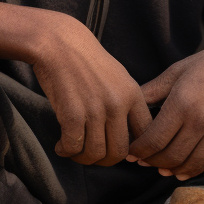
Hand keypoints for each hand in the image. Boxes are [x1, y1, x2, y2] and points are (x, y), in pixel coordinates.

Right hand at [30, 12, 151, 165]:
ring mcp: (96, 110)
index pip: (144, 136)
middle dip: (104, 161)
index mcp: (133, 95)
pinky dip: (65, 151)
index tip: (115, 150)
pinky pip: (73, 147)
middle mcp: (118, 104)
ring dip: (82, 158)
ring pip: (95, 154)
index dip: (132, 151)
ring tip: (73, 151)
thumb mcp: (118, 76)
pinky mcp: (73, 114)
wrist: (58, 42)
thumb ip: (127, 103)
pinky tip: (60, 146)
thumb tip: (131, 135)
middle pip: (119, 153)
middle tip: (92, 156)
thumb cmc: (86, 59)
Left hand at [126, 31, 203, 180]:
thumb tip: (127, 104)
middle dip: (151, 162)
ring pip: (189, 164)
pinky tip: (180, 169)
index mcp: (182, 103)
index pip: (154, 139)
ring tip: (159, 167)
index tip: (130, 153)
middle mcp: (200, 120)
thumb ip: (151, 91)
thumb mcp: (176, 71)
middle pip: (169, 156)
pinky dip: (192, 170)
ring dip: (171, 170)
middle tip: (142, 161)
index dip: (138, 151)